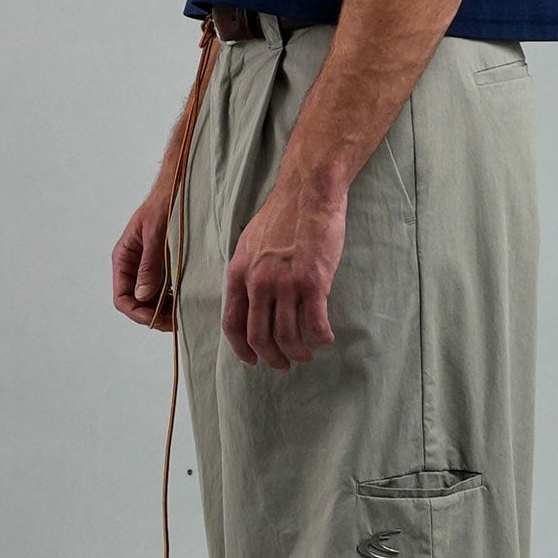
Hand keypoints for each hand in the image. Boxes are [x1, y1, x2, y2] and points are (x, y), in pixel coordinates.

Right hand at [112, 184, 177, 329]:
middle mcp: (133, 266)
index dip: (138, 313)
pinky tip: (187, 299)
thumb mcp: (156, 234)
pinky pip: (164, 289)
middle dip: (154, 315)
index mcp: (124, 258)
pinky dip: (173, 298)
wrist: (178, 188)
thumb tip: (143, 296)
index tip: (157, 319)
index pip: (122, 298)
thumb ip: (150, 264)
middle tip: (176, 321)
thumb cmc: (164, 205)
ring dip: (165, 309)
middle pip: (137, 303)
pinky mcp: (164, 266)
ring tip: (183, 313)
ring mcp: (148, 268)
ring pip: (151, 300)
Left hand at [223, 174, 346, 368]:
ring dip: (298, 352)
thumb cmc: (282, 214)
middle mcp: (258, 283)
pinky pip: (315, 323)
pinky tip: (326, 338)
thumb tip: (249, 295)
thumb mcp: (250, 243)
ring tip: (307, 355)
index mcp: (240, 274)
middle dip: (271, 358)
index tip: (252, 360)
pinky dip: (321, 338)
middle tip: (283, 365)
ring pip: (287, 336)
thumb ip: (248, 271)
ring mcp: (285, 284)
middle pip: (259, 337)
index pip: (232, 323)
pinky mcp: (314, 282)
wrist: (308, 192)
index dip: (241, 349)